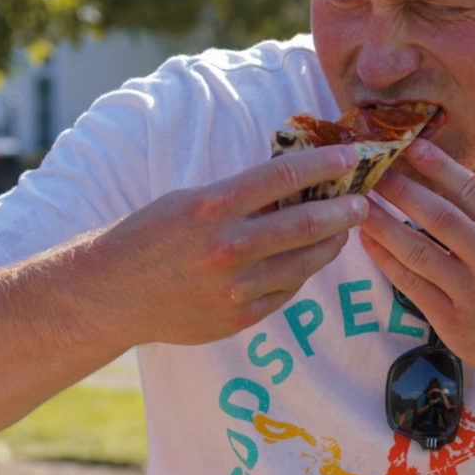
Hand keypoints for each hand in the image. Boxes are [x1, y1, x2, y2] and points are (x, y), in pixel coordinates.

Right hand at [93, 143, 369, 347]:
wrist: (113, 293)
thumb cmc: (151, 237)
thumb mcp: (189, 200)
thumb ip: (240, 196)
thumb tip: (294, 184)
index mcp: (213, 205)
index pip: (284, 176)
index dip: (324, 164)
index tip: (350, 157)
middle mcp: (228, 247)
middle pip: (305, 224)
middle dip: (342, 210)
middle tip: (361, 202)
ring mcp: (236, 287)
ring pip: (303, 263)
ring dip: (330, 244)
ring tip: (342, 231)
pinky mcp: (239, 317)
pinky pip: (285, 292)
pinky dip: (301, 273)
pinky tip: (307, 260)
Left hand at [359, 140, 474, 381]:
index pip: (472, 192)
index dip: (439, 167)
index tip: (411, 147)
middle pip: (439, 217)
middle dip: (401, 189)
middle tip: (373, 168)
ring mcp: (471, 293)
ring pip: (418, 250)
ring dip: (384, 224)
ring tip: (358, 202)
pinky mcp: (451, 320)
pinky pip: (411, 284)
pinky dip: (386, 261)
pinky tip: (366, 241)